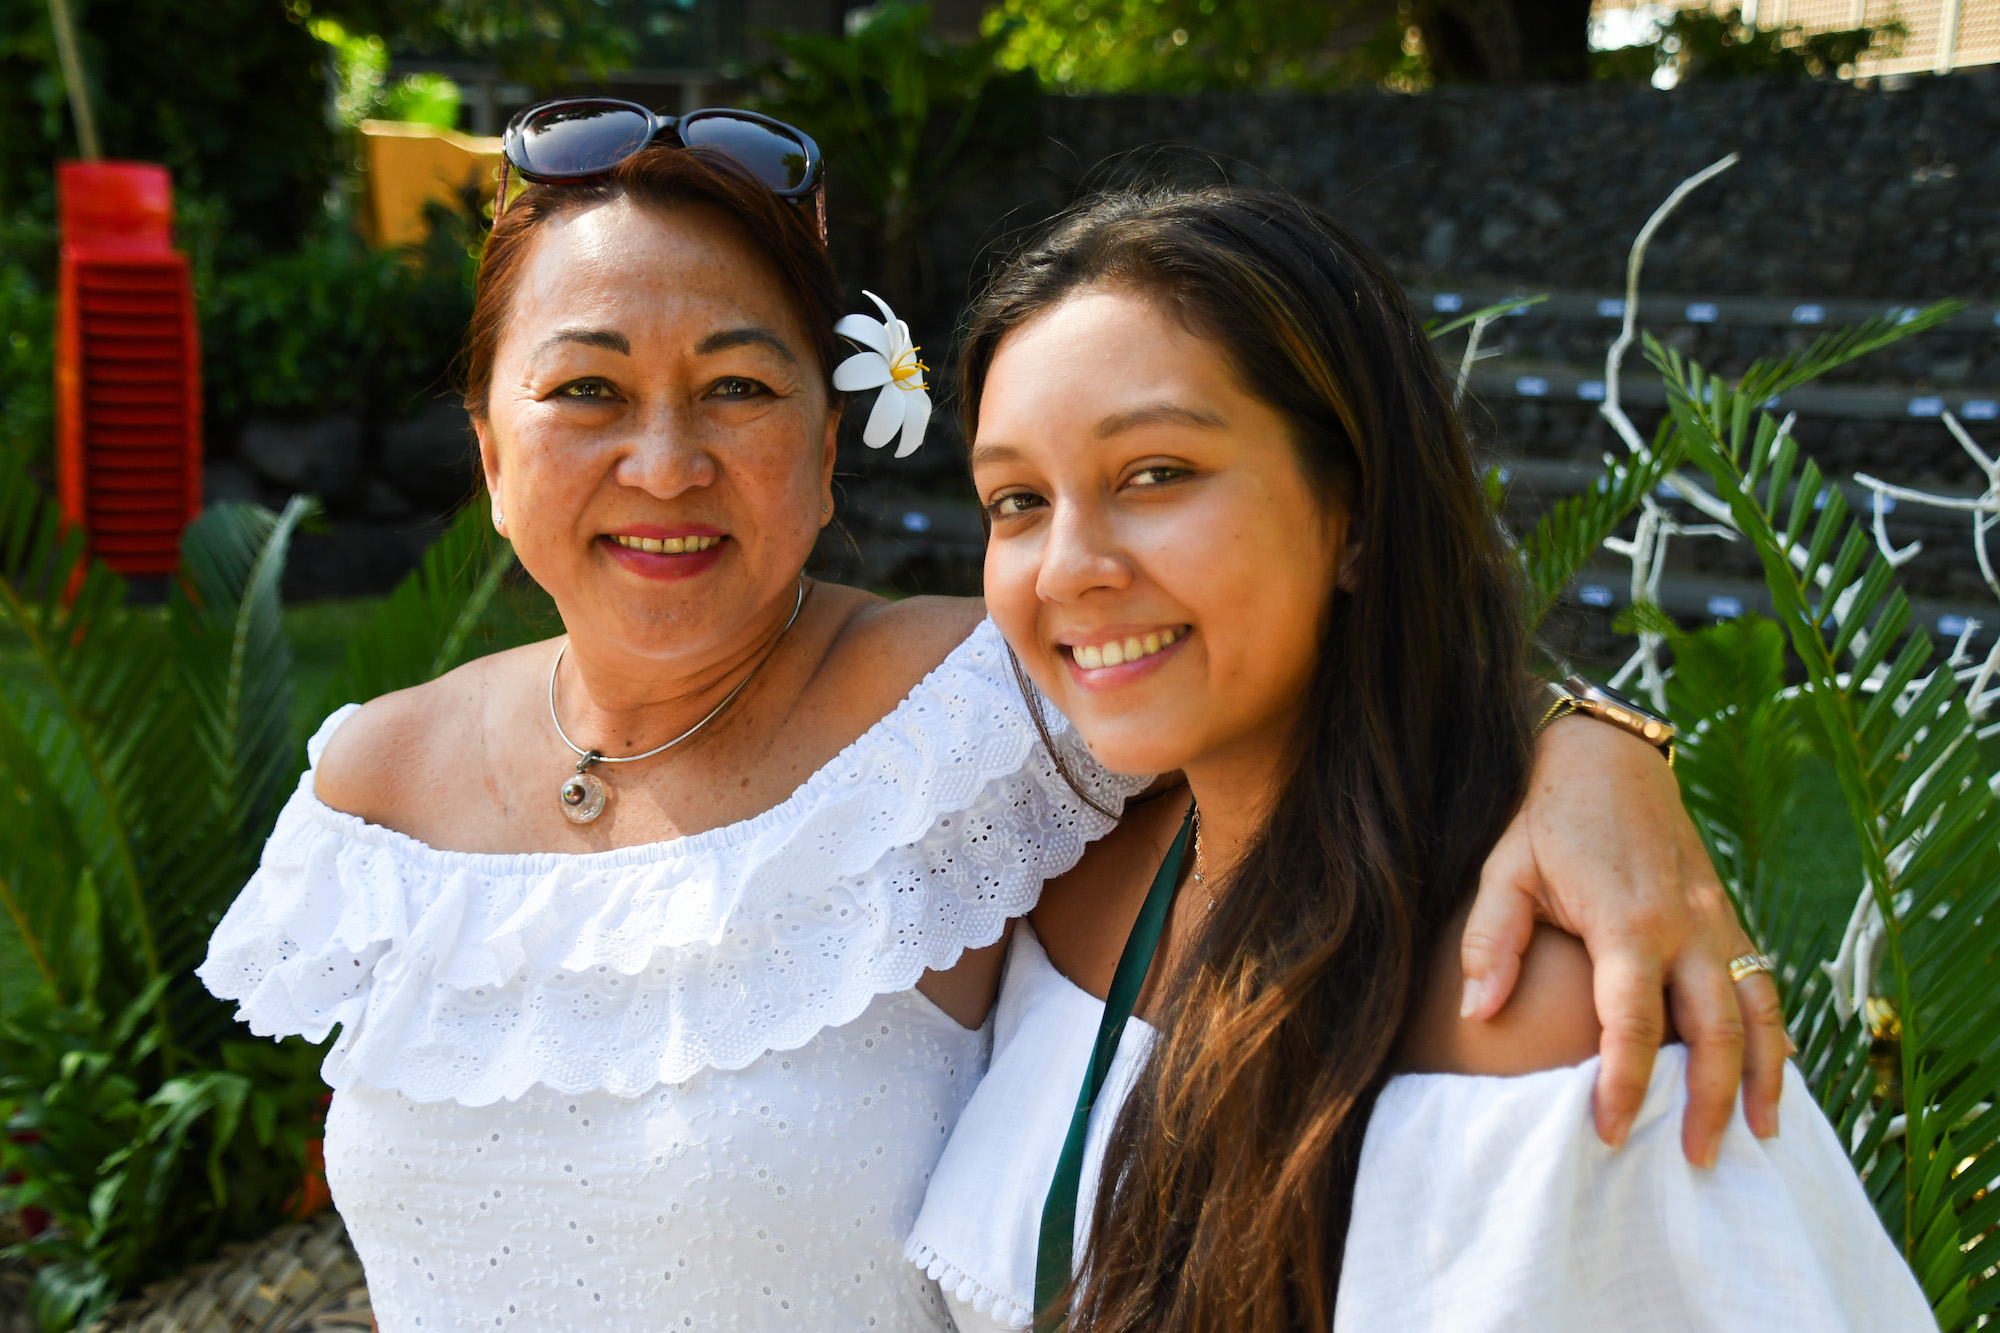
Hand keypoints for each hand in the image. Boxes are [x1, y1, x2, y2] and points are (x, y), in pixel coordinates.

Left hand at [1459, 714, 1787, 1165]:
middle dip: (1712, 1101)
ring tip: (1763, 1134)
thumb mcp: (1503, 866)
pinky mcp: (1726, 914)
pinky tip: (1773, 1070)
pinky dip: (1773, 1031)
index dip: (1623, 1084)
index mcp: (1629, 922)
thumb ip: (1491, 939)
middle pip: (1715, 1031)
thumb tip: (1477, 1012)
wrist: (1605, 753)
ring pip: (1758, 1010)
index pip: (1633, 1025)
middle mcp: (1687, 927)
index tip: (1608, 1131)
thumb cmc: (1545, 814)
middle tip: (1697, 1160)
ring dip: (1765, 1075)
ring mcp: (1716, 920)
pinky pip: (1762, 982)